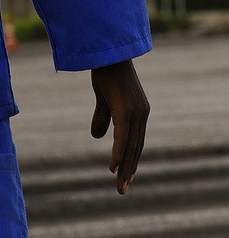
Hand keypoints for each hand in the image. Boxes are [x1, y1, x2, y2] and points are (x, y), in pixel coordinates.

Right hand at [90, 59, 148, 193]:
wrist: (105, 48)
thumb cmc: (104, 69)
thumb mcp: (103, 96)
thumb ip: (102, 116)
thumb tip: (97, 137)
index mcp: (139, 110)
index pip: (137, 141)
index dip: (132, 159)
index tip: (127, 176)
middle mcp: (142, 113)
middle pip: (136, 148)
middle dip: (129, 169)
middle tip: (123, 189)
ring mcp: (136, 112)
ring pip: (131, 146)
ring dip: (125, 168)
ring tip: (120, 186)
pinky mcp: (126, 110)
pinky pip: (123, 137)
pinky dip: (118, 153)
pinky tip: (113, 167)